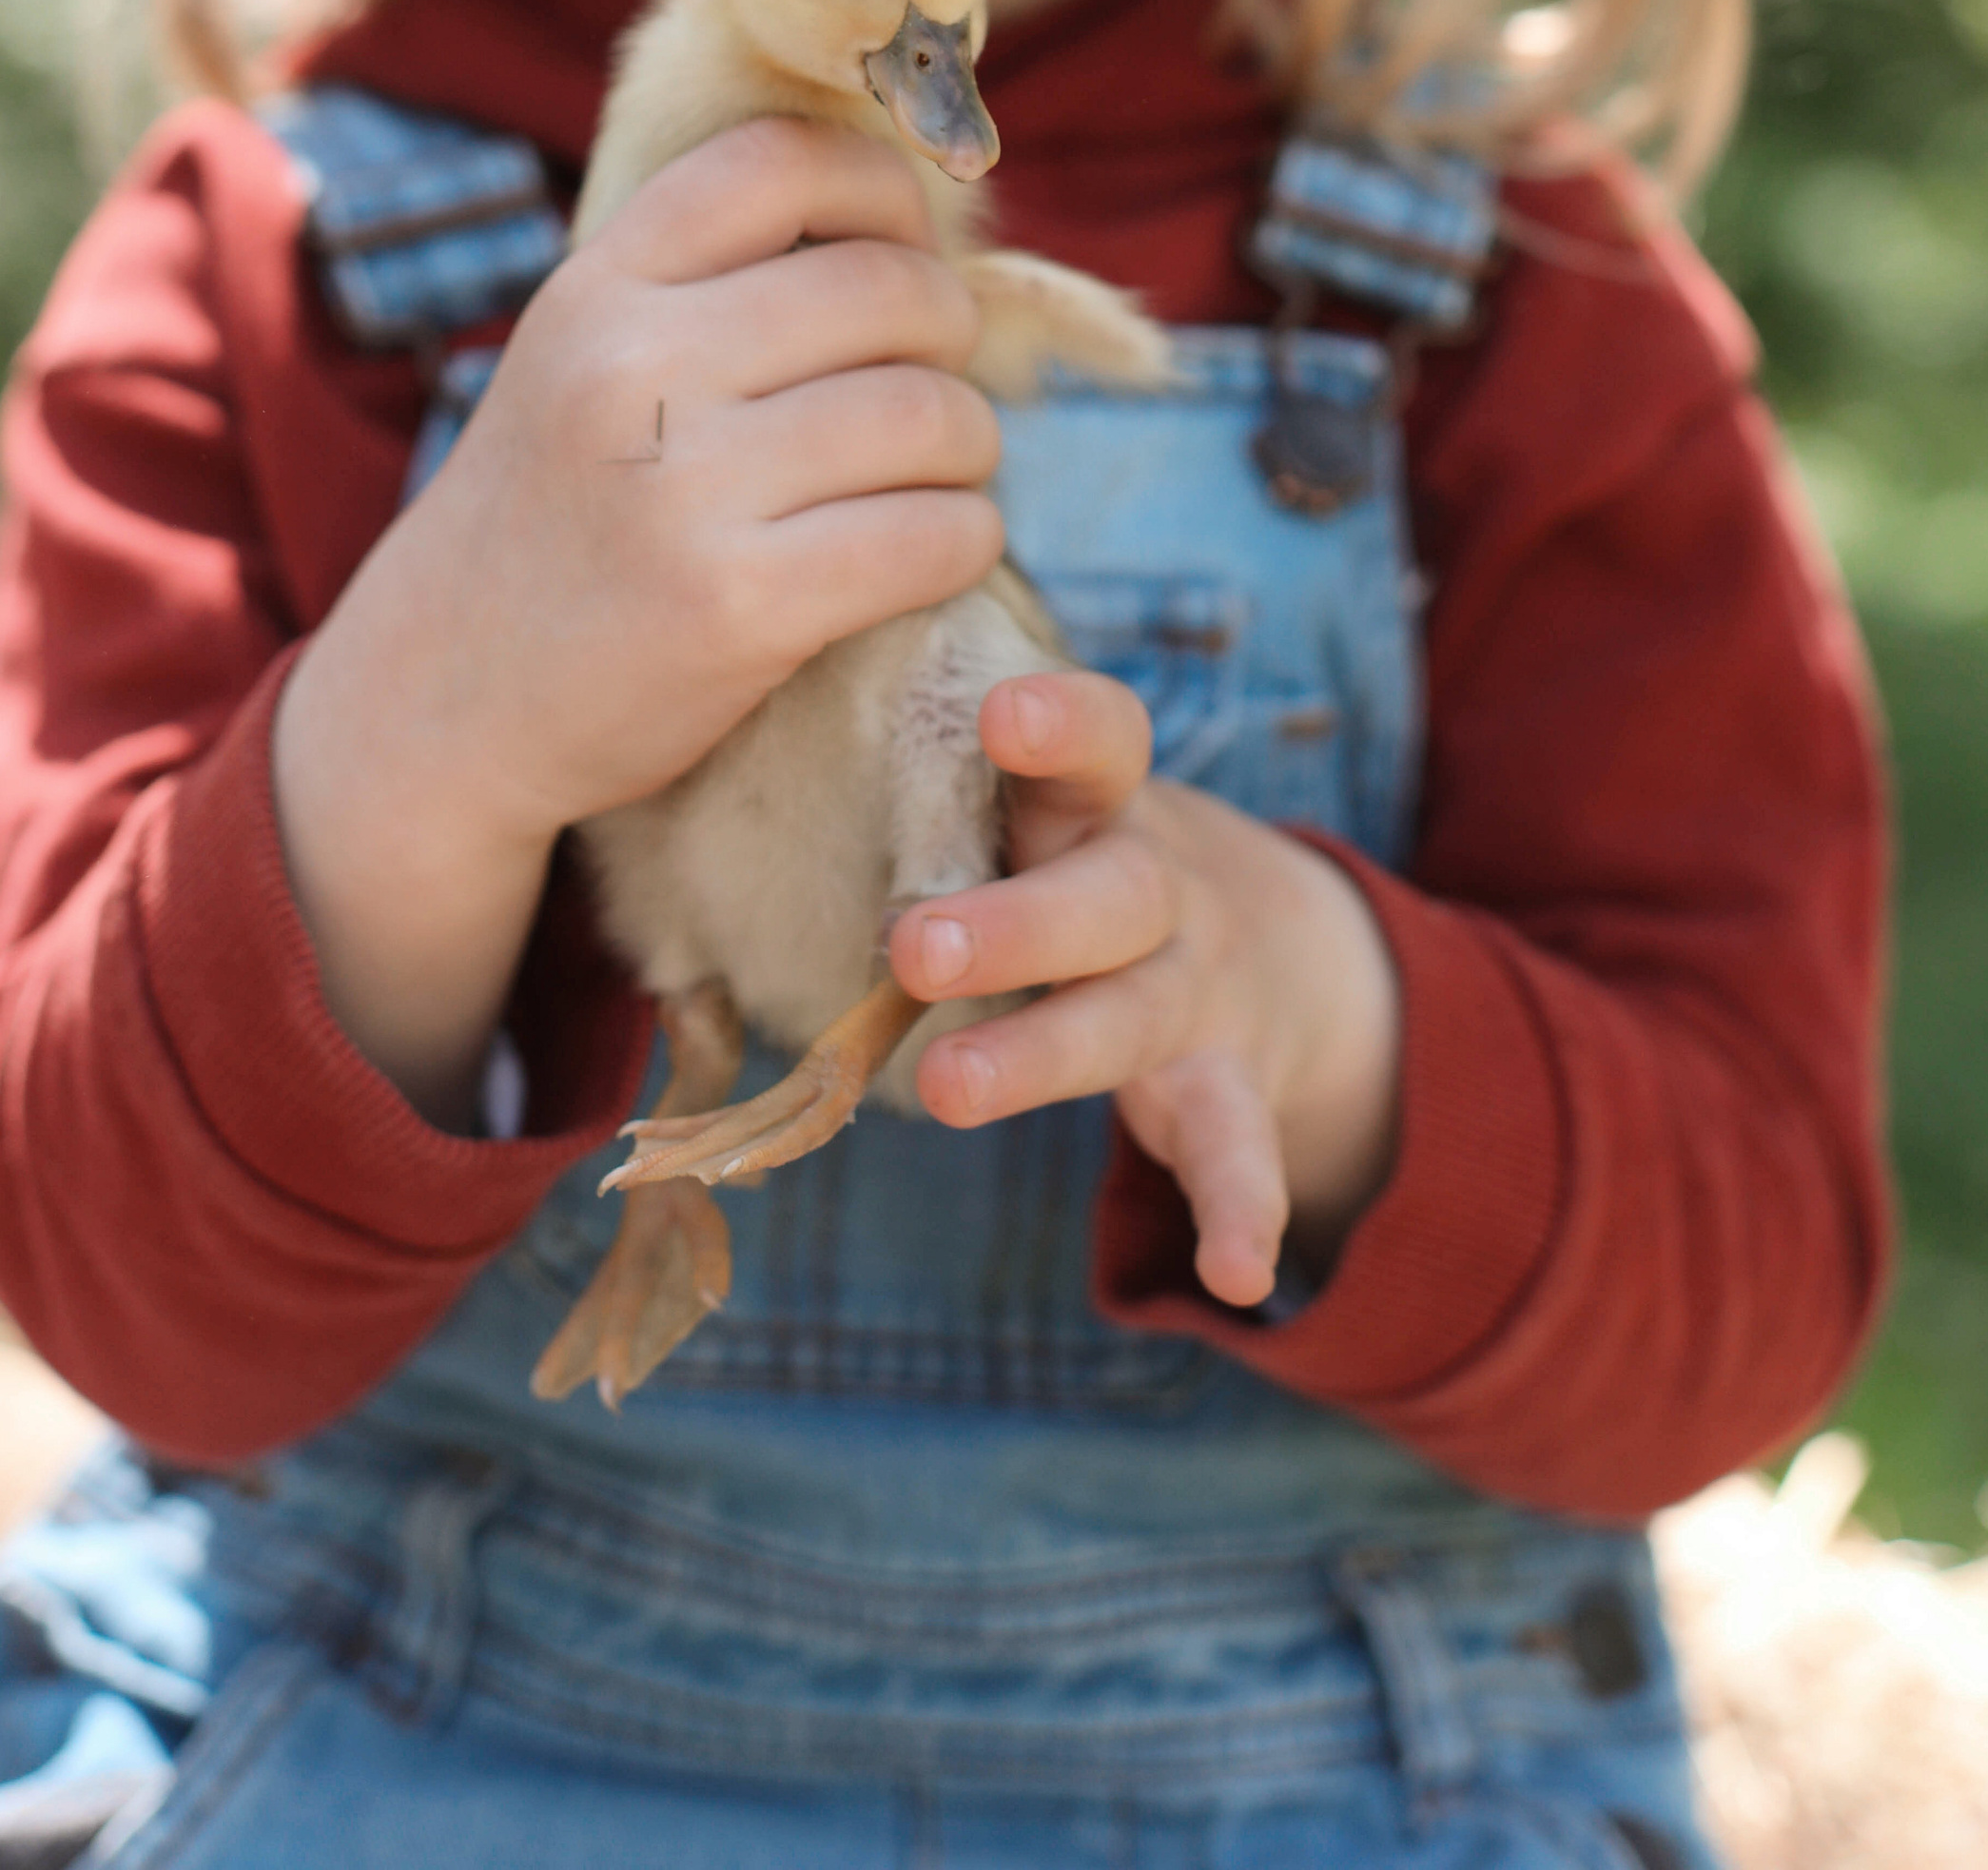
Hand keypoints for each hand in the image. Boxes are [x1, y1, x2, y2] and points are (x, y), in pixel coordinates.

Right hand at [273, 119, 1002, 1118]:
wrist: (443, 696)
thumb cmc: (555, 509)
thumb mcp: (579, 353)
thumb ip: (702, 277)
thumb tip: (911, 211)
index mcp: (599, 286)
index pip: (783, 161)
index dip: (884, 188)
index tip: (907, 245)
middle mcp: (634, 368)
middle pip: (892, 289)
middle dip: (951, 334)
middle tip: (933, 381)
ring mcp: (684, 490)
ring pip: (933, 415)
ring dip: (968, 446)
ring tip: (936, 472)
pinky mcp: (737, 606)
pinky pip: (934, 535)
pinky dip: (965, 537)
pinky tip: (934, 546)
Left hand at [884, 674, 1401, 1308]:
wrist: (1275, 943)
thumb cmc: (1082, 855)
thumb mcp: (1041, 801)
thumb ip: (934, 785)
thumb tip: (712, 754)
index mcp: (1103, 802)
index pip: (1103, 738)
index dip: (1059, 723)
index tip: (999, 712)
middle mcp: (1159, 886)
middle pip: (1108, 893)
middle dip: (1016, 921)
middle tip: (912, 947)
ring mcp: (1197, 987)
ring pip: (1132, 1015)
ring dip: (1045, 1054)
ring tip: (950, 1092)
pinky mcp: (1225, 1084)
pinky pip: (1238, 1146)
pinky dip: (1242, 1208)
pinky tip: (1234, 1275)